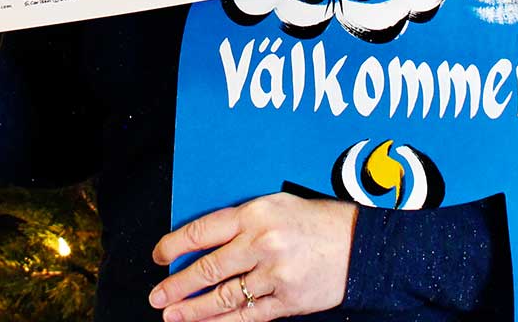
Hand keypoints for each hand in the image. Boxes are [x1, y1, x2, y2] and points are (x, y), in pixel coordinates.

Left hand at [148, 194, 356, 320]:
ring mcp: (276, 275)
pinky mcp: (289, 300)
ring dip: (194, 310)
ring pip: (225, 297)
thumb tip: (201, 243)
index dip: (175, 246)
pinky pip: (249, 316)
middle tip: (157, 296)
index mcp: (255, 214)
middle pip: (209, 268)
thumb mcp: (275, 205)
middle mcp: (263, 243)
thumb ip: (240, 222)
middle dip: (177, 285)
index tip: (159, 256)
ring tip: (172, 316)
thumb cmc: (315, 221)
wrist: (360, 245)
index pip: (202, 231)